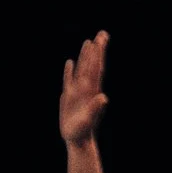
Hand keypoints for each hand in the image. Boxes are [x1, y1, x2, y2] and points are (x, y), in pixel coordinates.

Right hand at [61, 32, 108, 146]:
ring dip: (85, 56)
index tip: (101, 40)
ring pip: (82, 69)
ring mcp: (77, 92)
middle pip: (91, 64)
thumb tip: (103, 98)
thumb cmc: (83, 131)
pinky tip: (70, 62)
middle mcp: (86, 88)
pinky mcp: (69, 98)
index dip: (98, 54)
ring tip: (87, 42)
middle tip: (101, 33)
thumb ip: (95, 108)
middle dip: (96, 49)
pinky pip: (69, 80)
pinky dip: (69, 71)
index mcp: (91, 90)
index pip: (95, 67)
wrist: (78, 139)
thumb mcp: (89, 120)